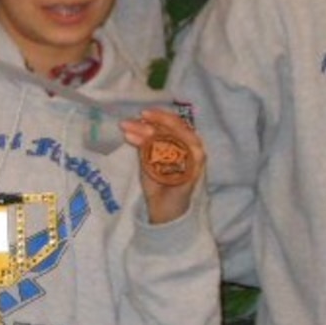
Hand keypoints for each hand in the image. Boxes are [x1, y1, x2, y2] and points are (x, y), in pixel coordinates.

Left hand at [121, 107, 204, 224]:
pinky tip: (141, 149)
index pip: (177, 123)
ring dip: (153, 134)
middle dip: (155, 121)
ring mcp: (195, 162)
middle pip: (178, 128)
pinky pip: (175, 159)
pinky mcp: (191, 174)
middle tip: (137, 119)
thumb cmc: (158, 182)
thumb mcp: (149, 157)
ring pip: (176, 140)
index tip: (142, 113)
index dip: (160, 116)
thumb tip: (134, 123)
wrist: (163, 211)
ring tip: (131, 133)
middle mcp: (194, 149)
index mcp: (186, 143)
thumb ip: (146, 141)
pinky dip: (158, 152)